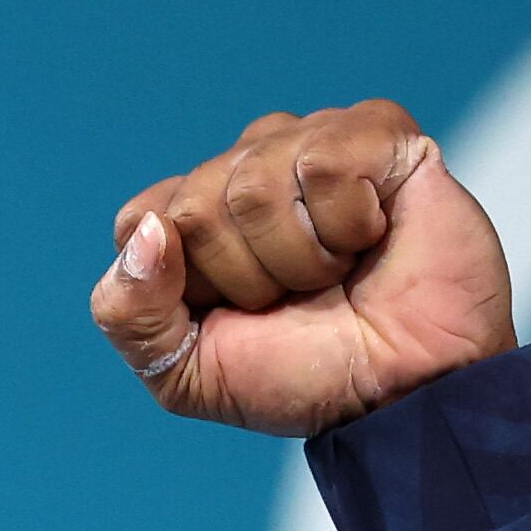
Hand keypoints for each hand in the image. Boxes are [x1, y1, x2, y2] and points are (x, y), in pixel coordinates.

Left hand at [91, 100, 513, 437]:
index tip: (233, 314)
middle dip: (246, 277)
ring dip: (299, 258)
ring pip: (255, 182)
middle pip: (196, 204)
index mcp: (200, 216)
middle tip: (298, 300)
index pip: (141, 217)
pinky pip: (324, 164)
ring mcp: (313, 144)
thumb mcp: (187, 374)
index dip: (183, 282)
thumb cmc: (305, 376)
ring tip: (338, 275)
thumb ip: (128, 314)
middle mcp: (250, 168)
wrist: (401, 394)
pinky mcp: (379, 136)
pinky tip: (375, 237)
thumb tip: (149, 231)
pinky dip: (348, 223)